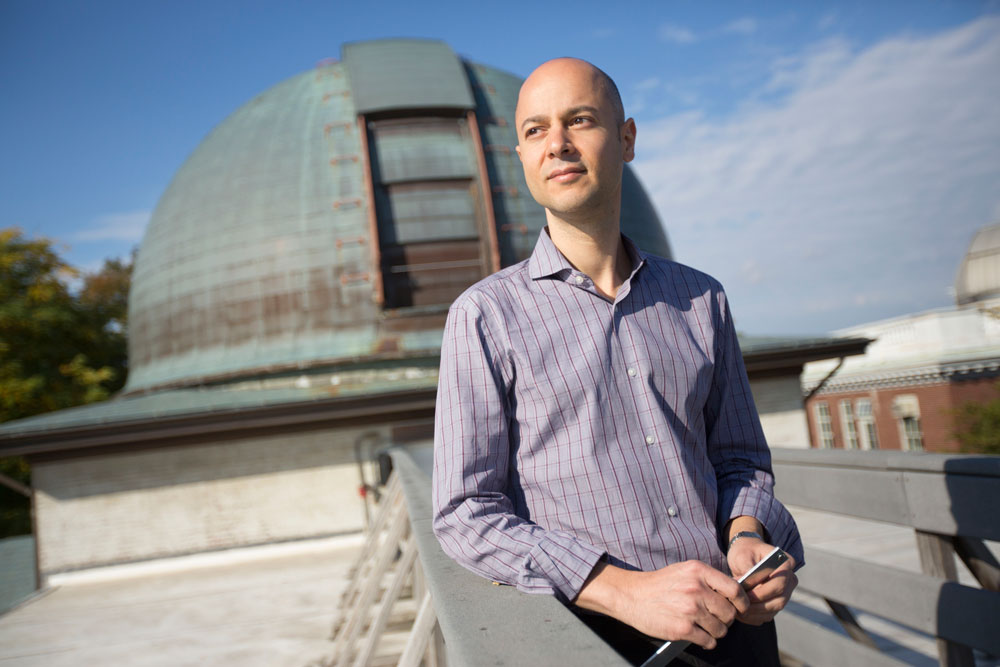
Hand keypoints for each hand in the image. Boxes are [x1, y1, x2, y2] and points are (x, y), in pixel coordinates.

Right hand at [575, 560, 749, 649]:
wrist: (631, 595)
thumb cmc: (658, 584)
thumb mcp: (684, 571)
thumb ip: (707, 579)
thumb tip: (733, 594)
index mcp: (698, 571)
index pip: (734, 589)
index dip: (741, 602)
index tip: (740, 608)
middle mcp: (696, 589)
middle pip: (729, 612)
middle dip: (726, 620)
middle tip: (716, 619)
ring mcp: (690, 609)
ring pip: (721, 629)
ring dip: (716, 632)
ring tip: (704, 627)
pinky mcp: (682, 628)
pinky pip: (708, 641)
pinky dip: (706, 641)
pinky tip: (697, 635)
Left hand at [726, 537, 797, 624]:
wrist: (746, 555)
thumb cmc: (745, 552)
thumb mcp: (742, 556)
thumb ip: (746, 570)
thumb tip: (746, 585)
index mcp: (785, 563)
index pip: (779, 583)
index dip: (762, 592)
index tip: (744, 594)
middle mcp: (790, 579)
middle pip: (779, 600)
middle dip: (757, 605)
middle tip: (738, 606)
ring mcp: (786, 592)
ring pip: (774, 609)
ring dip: (755, 613)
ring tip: (737, 611)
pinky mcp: (778, 601)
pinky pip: (769, 614)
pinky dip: (755, 616)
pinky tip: (741, 613)